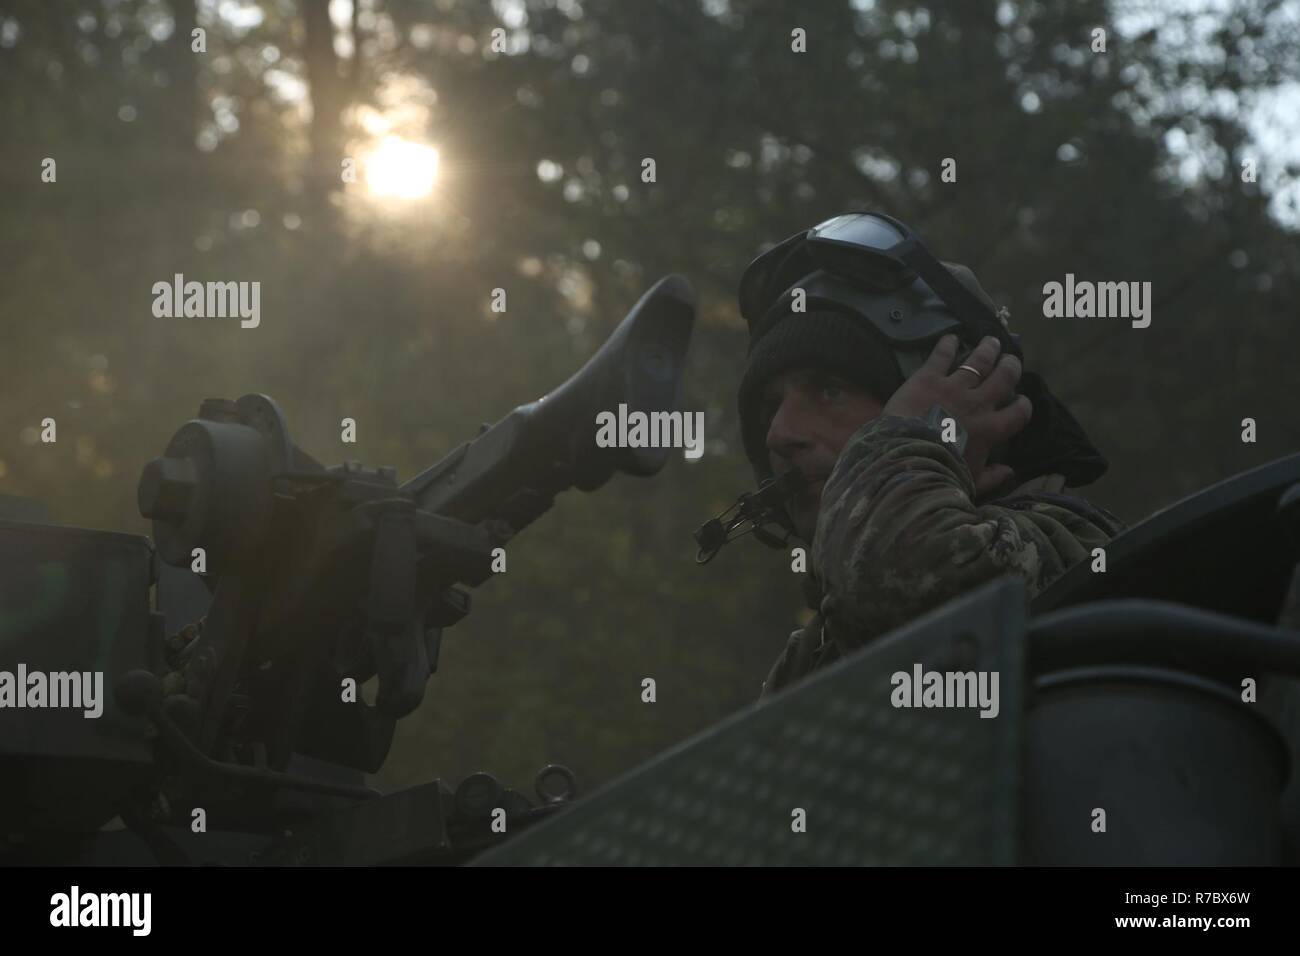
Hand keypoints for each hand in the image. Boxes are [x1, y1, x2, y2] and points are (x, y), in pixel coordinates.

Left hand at [880, 334, 1032, 496]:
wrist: (905, 455)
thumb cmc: (940, 472)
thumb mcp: (970, 482)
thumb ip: (992, 477)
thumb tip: (1010, 472)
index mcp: (990, 430)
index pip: (1019, 413)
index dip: (1024, 405)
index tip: (1022, 401)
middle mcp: (978, 403)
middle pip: (1004, 378)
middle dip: (1010, 366)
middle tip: (1011, 361)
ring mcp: (954, 387)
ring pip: (978, 361)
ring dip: (987, 349)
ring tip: (992, 341)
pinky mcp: (929, 377)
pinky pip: (942, 356)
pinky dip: (947, 345)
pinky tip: (951, 337)